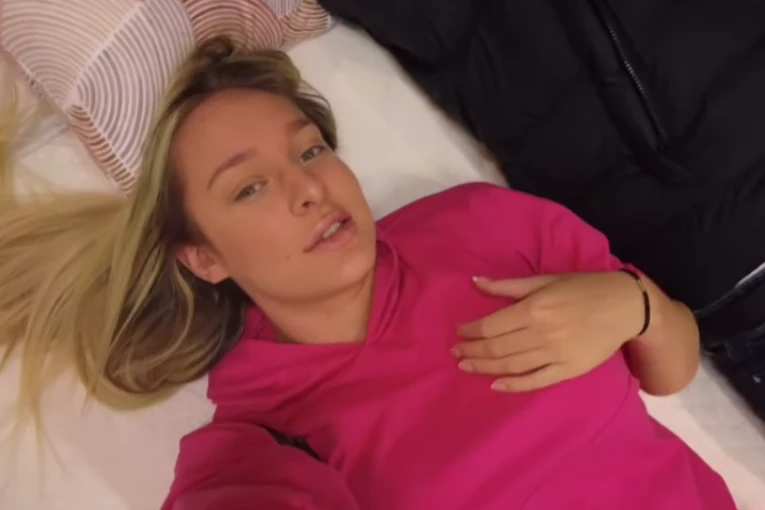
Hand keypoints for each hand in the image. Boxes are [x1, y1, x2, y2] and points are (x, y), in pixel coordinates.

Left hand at [453, 272, 644, 391]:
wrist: (626, 306)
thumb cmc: (583, 288)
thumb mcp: (545, 280)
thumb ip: (509, 285)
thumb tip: (476, 283)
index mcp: (534, 309)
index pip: (491, 325)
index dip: (471, 331)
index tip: (459, 332)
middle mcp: (541, 333)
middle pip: (497, 347)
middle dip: (472, 351)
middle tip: (456, 353)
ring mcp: (555, 354)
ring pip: (512, 365)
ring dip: (485, 367)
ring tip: (466, 367)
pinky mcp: (568, 370)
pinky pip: (536, 381)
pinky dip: (514, 385)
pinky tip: (495, 385)